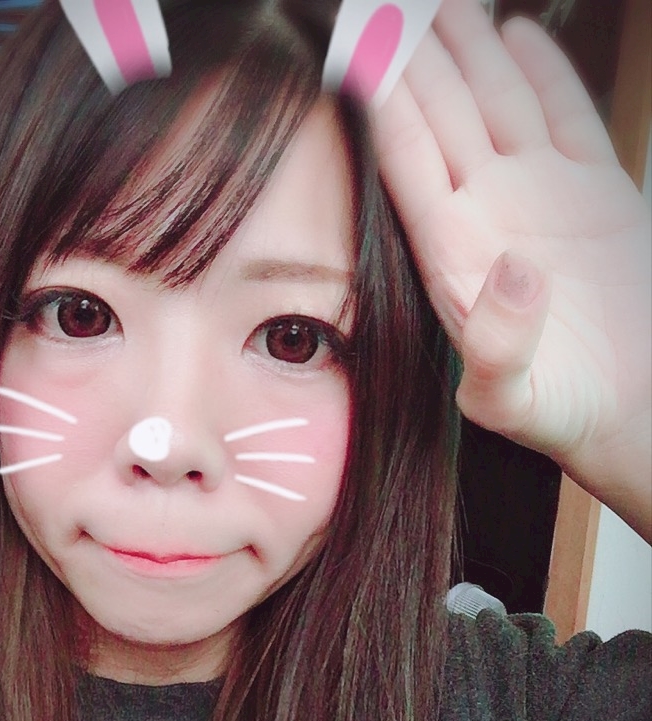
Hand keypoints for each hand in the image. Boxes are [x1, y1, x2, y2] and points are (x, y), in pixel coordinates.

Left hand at [372, 0, 650, 535]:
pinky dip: (545, 72)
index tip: (360, 41)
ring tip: (444, 2)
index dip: (383, 99)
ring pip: (497, 102)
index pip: (407, 160)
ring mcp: (539, 197)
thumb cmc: (560, 413)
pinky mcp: (594, 191)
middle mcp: (487, 214)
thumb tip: (517, 268)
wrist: (627, 409)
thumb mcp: (515, 399)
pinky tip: (515, 32)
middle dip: (418, 55)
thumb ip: (500, 347)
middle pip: (443, 115)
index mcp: (453, 253)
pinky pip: (564, 115)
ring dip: (471, 49)